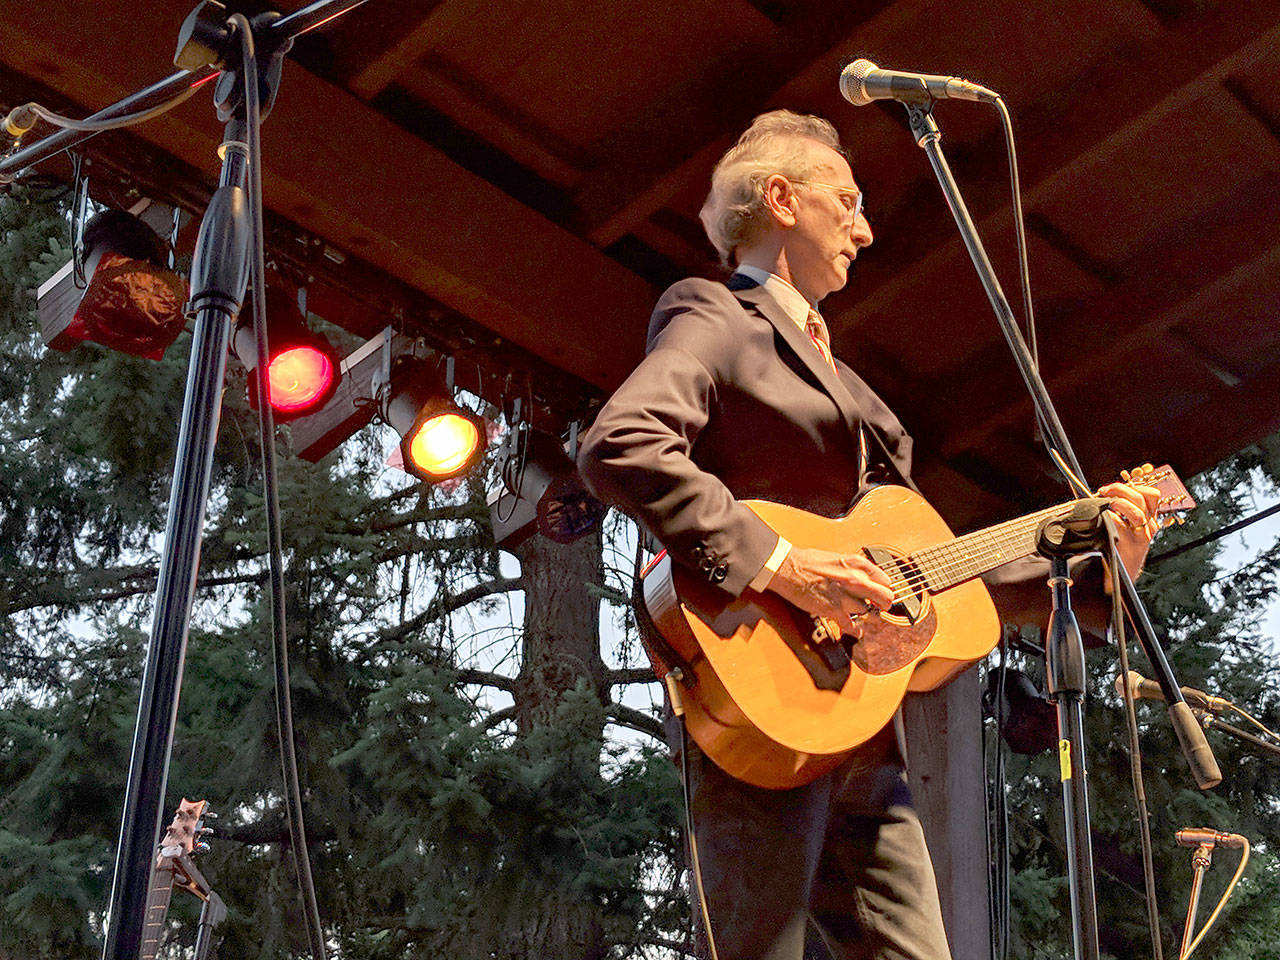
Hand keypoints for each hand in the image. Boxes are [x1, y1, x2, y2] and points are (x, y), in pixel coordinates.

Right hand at [766, 546, 893, 636]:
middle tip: (881, 607)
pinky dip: (855, 631)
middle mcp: (855, 579)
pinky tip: (856, 631)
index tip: (881, 593)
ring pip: (866, 611)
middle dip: (884, 604)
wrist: (787, 568)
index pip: (886, 580)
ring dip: (860, 613)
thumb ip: (855, 569)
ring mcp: (846, 596)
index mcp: (857, 564)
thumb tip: (866, 580)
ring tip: (854, 611)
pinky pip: (852, 626)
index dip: (884, 588)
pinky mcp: (834, 610)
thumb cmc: (808, 561)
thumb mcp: (839, 558)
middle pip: (885, 597)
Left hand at [1097, 463, 1162, 579]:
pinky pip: (1119, 525)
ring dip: (1117, 502)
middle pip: (1141, 499)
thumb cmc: (1122, 549)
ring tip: (1106, 502)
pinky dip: (1109, 517)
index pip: (1152, 495)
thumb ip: (1125, 510)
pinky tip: (1102, 517)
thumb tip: (1108, 492)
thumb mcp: (1130, 528)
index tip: (1117, 487)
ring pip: (1135, 512)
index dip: (1135, 486)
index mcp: (1150, 519)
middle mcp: (1149, 527)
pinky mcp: (1129, 545)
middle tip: (1105, 490)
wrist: (1122, 576)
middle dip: (1121, 489)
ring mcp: (1140, 536)